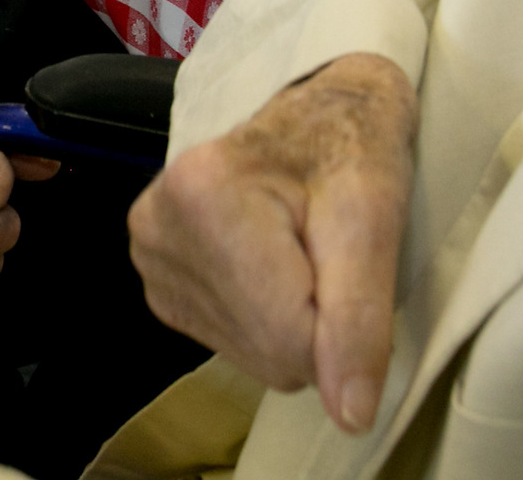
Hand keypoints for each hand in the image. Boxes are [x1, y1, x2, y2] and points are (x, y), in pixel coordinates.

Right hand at [127, 53, 417, 434]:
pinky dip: (266, 318)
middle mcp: (156, 226)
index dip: (341, 320)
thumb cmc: (350, 145)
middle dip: (315, 321)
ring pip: (250, 354)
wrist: (319, 106)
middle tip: (327, 250)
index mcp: (202, 194)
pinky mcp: (155, 279)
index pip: (288, 338)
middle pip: (265, 349)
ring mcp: (148, 254)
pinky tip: (272, 263)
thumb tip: (351, 415)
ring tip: (301, 249)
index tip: (346, 258)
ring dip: (292, 321)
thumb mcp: (374, 217)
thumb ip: (360, 318)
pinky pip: (230, 342)